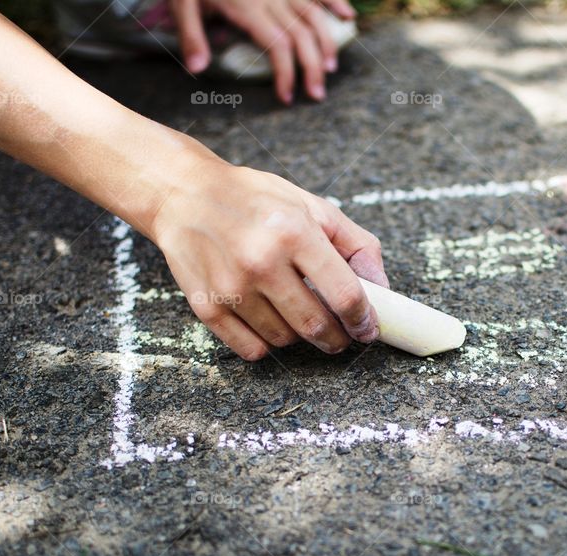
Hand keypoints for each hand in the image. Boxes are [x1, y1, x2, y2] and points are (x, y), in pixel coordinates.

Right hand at [152, 161, 388, 360]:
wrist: (183, 194)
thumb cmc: (255, 199)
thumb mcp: (312, 206)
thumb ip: (356, 245)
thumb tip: (383, 289)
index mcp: (294, 232)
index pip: (345, 295)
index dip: (364, 319)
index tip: (368, 328)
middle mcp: (261, 261)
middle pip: (316, 325)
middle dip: (337, 338)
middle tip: (340, 335)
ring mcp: (230, 287)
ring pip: (284, 340)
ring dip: (300, 337)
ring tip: (298, 316)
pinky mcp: (205, 306)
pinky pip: (251, 349)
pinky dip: (267, 343)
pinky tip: (269, 322)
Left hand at [170, 0, 356, 103]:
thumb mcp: (182, 3)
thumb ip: (191, 35)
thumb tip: (197, 69)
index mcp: (247, 7)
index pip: (276, 46)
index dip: (285, 74)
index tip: (286, 97)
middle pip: (301, 35)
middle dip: (312, 67)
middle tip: (317, 94)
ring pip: (313, 14)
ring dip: (326, 41)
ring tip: (332, 67)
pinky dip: (334, 0)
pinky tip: (348, 15)